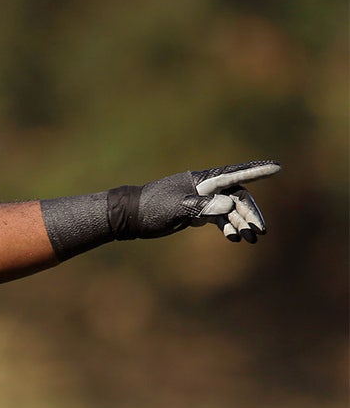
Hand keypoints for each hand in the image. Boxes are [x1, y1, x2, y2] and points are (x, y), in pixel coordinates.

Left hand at [121, 160, 280, 242]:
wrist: (130, 217)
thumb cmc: (151, 208)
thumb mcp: (176, 208)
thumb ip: (202, 206)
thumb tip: (229, 206)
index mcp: (201, 181)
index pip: (233, 175)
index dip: (256, 171)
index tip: (277, 167)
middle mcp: (204, 188)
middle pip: (236, 196)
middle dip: (250, 213)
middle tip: (259, 231)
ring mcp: (201, 200)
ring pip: (229, 209)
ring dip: (241, 222)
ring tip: (250, 239)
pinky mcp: (195, 212)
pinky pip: (219, 218)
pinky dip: (228, 227)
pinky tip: (234, 237)